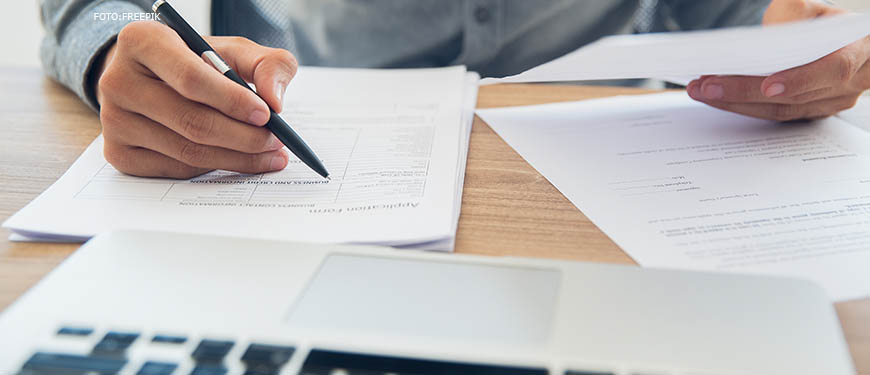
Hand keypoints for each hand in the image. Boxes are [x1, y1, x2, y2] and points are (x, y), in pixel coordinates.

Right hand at [95, 21, 297, 177]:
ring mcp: (113, 121)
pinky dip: (213, 168)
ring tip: (267, 154)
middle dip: (244, 137)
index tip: (266, 115)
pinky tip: (234, 159)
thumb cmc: (196, 61)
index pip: (191, 78)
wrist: (151, 77)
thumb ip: (267, 64)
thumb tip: (275, 101)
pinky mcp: (118, 153)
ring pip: (187, 151)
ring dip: (236, 158)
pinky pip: (176, 170)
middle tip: (276, 142)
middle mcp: (117, 80)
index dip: (232, 100)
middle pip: (192, 121)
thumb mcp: (234, 50)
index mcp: (142, 41)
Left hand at [687, 0, 868, 121]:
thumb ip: (795, 13)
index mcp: (859, 51)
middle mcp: (851, 84)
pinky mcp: (811, 112)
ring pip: (781, 111)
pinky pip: (775, 115)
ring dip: (736, 102)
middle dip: (745, 91)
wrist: (843, 41)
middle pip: (795, 96)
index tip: (767, 86)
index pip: (833, 69)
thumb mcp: (813, 8)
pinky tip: (718, 98)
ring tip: (701, 90)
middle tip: (706, 85)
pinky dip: (743, 106)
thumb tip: (768, 33)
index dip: (800, 80)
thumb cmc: (827, 23)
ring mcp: (832, 103)